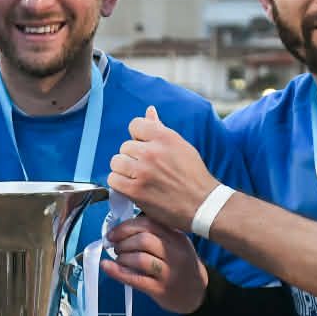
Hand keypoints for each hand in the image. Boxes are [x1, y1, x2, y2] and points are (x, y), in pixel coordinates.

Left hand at [102, 215, 207, 313]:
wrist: (197, 294)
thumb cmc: (181, 266)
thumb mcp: (176, 244)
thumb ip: (156, 234)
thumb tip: (123, 228)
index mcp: (177, 237)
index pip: (149, 223)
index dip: (126, 227)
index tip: (113, 233)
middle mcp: (175, 253)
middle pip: (144, 239)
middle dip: (123, 241)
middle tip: (115, 247)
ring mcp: (169, 272)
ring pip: (140, 259)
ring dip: (122, 257)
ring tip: (118, 258)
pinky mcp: (161, 289)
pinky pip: (136, 279)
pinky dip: (117, 272)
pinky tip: (107, 267)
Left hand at [108, 107, 219, 230]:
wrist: (203, 204)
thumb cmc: (194, 176)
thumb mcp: (181, 146)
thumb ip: (160, 129)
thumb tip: (149, 110)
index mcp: (165, 137)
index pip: (135, 125)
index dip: (137, 137)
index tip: (144, 148)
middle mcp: (152, 152)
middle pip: (125, 146)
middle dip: (132, 157)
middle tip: (145, 168)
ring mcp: (142, 171)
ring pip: (116, 162)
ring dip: (124, 170)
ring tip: (137, 178)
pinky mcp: (135, 190)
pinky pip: (113, 180)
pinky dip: (119, 184)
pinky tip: (132, 187)